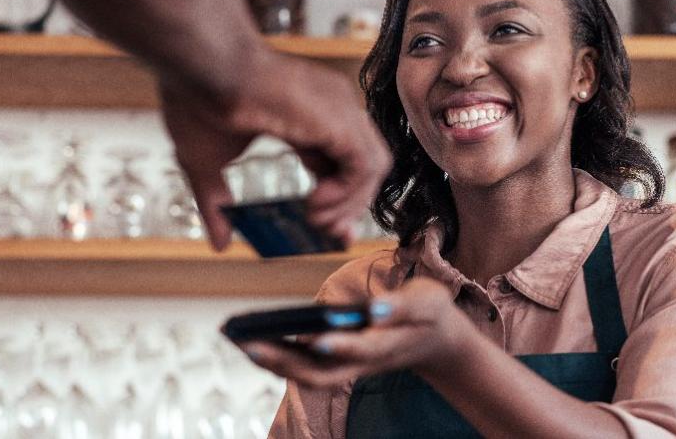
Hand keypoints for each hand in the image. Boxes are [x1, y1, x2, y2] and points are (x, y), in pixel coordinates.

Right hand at [160, 47, 391, 250]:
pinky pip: (366, 165)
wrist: (201, 65)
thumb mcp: (203, 163)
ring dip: (350, 204)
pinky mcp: (339, 119)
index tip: (325, 229)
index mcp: (303, 116)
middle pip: (361, 166)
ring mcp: (338, 110)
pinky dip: (350, 193)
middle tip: (324, 232)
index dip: (337, 199)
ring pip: (372, 166)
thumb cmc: (197, 98)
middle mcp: (329, 110)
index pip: (338, 163)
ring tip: (317, 219)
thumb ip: (216, 205)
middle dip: (348, 207)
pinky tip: (318, 203)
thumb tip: (220, 246)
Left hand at [237, 278, 474, 388]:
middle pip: (321, 374)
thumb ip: (402, 306)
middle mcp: (363, 364)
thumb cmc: (428, 314)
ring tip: (240, 340)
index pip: (362, 349)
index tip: (317, 338)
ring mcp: (349, 367)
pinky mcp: (339, 362)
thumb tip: (373, 308)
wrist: (435, 339)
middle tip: (249, 343)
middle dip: (284, 362)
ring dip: (273, 362)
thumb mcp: (427, 302)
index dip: (342, 345)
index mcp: (388, 346)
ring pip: (308, 375)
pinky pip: (304, 365)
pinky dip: (278, 355)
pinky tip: (253, 338)